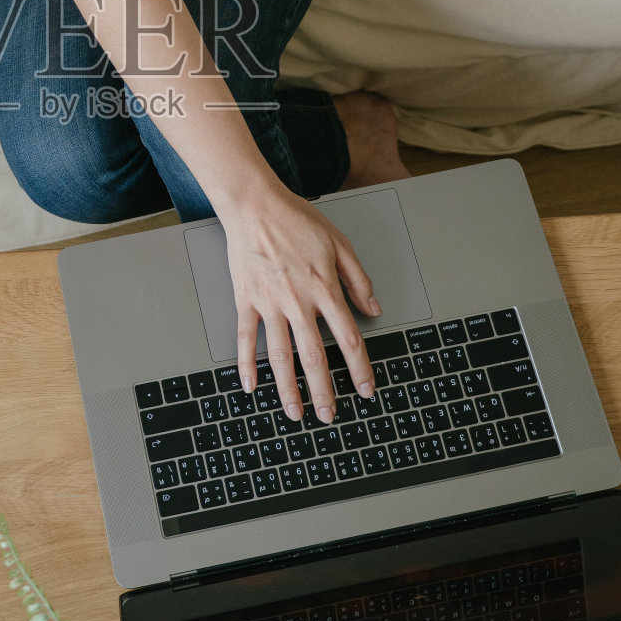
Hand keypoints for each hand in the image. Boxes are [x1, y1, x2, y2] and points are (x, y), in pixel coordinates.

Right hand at [225, 184, 380, 422]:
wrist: (255, 205)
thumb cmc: (296, 219)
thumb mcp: (340, 243)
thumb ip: (358, 279)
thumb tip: (374, 308)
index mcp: (325, 288)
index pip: (348, 337)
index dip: (359, 367)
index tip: (365, 389)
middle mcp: (298, 301)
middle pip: (314, 356)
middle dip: (323, 390)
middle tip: (328, 415)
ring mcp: (270, 303)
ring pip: (281, 355)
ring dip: (288, 388)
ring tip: (295, 412)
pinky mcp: (246, 300)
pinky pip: (246, 338)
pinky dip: (247, 364)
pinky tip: (251, 386)